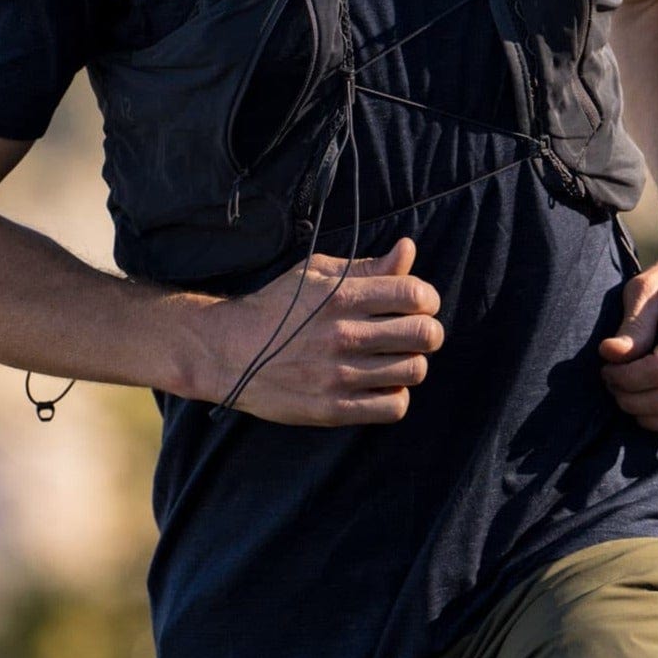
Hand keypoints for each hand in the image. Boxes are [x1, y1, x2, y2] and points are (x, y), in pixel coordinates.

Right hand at [195, 235, 443, 426]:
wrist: (229, 351)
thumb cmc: (276, 307)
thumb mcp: (316, 274)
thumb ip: (366, 266)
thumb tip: (408, 250)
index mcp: (340, 297)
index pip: (414, 294)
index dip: (426, 298)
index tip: (417, 303)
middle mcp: (343, 335)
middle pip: (423, 334)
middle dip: (427, 331)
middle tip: (413, 332)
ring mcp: (339, 375)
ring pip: (414, 371)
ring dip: (411, 363)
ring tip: (393, 358)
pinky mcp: (334, 408)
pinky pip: (394, 406)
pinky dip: (395, 394)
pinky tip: (379, 383)